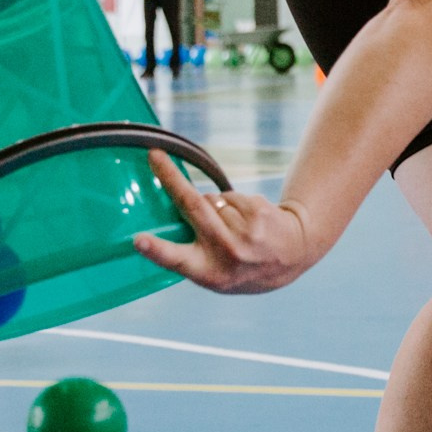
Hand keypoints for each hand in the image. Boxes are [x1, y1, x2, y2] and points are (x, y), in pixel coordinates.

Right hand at [131, 150, 313, 293]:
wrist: (293, 254)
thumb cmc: (242, 265)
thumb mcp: (217, 275)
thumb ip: (194, 257)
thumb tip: (172, 212)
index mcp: (209, 274)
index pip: (176, 261)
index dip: (155, 250)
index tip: (139, 241)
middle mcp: (226, 253)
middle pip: (193, 206)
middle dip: (171, 178)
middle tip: (155, 156)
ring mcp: (244, 231)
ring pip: (211, 200)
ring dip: (213, 206)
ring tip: (231, 225)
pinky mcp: (257, 212)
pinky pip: (229, 196)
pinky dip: (231, 203)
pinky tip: (246, 219)